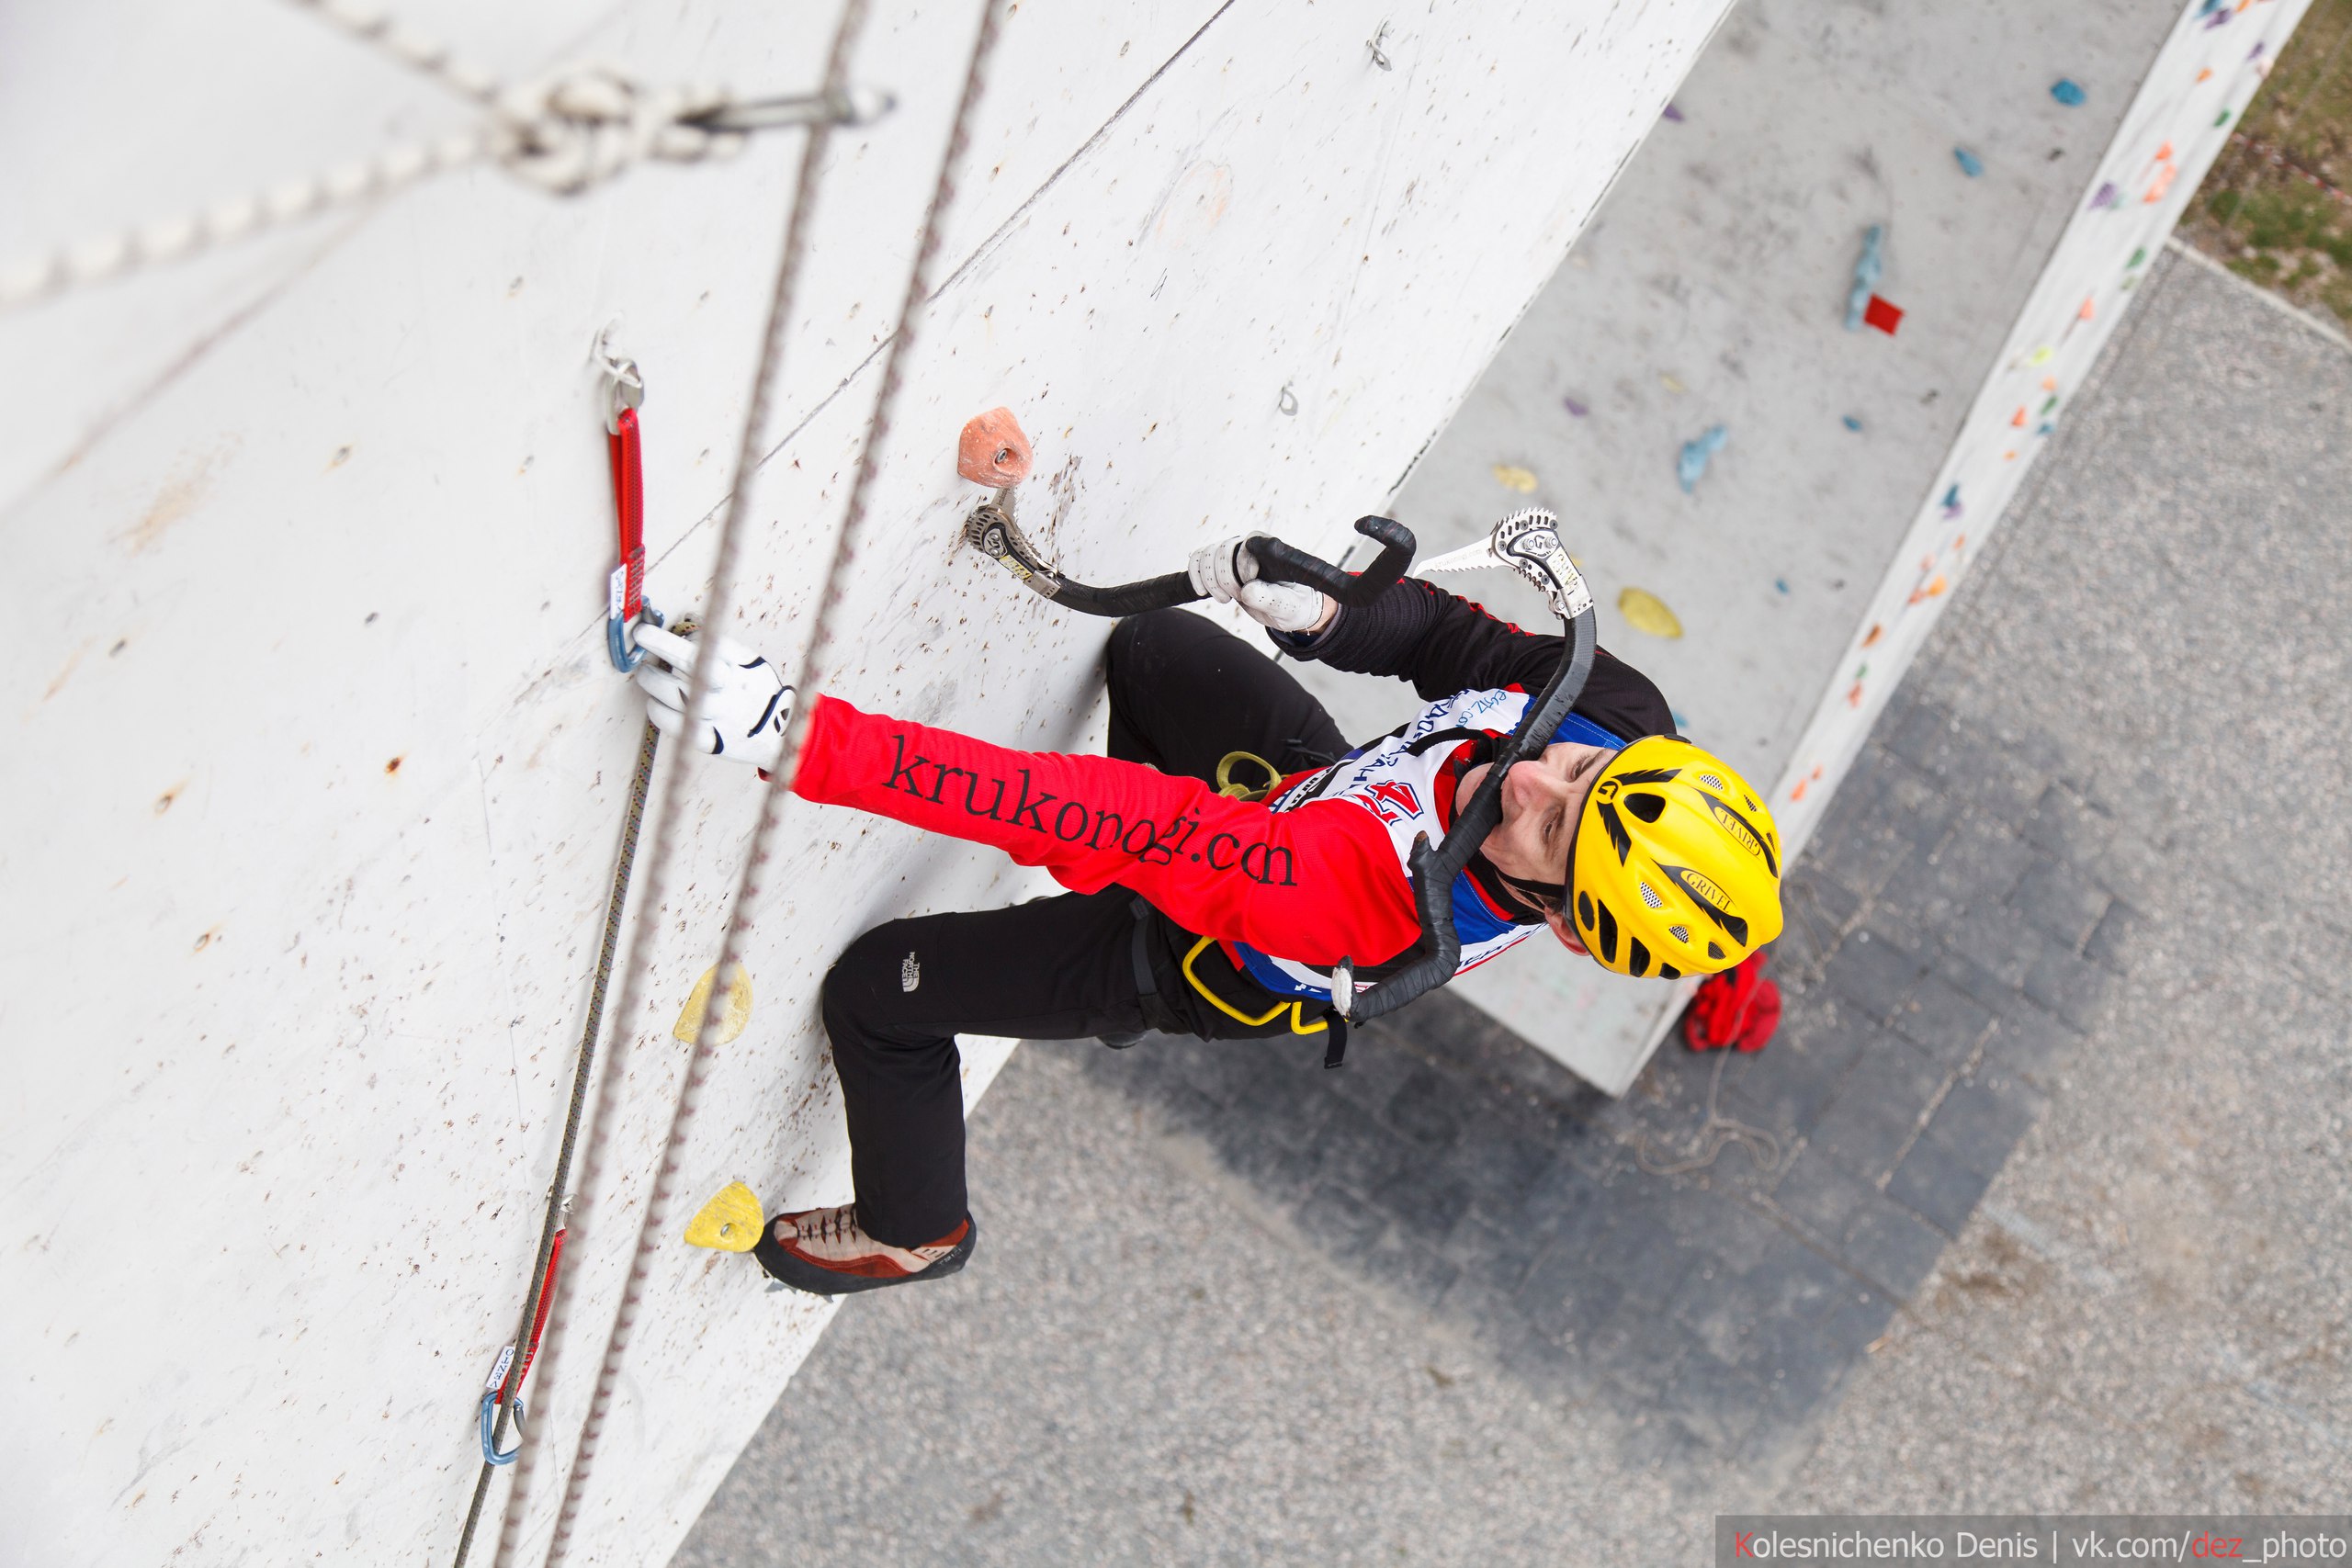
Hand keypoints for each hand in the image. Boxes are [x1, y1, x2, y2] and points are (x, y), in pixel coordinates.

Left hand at [632, 624, 791, 769]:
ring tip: (646, 675)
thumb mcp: (751, 664)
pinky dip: (658, 711)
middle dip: (659, 647)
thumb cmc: (758, 693)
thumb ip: (724, 649)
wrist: (781, 734)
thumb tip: (688, 628)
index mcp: (741, 666)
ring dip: (652, 680)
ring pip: (674, 693)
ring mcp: (718, 714)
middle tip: (643, 641)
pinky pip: (674, 724)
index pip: (705, 642)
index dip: (673, 637)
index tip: (648, 632)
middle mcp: (730, 688)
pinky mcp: (709, 739)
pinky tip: (655, 704)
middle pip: (689, 663)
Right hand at [1185, 535, 1332, 633]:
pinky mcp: (1222, 563)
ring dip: (1210, 580)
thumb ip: (1271, 599)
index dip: (1242, 565)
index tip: (1248, 586)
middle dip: (1224, 579)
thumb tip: (1248, 590)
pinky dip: (1195, 575)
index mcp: (1272, 550)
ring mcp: (1234, 552)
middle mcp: (1251, 545)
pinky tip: (1202, 592)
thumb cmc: (1293, 605)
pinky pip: (1199, 559)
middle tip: (1237, 599)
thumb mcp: (1288, 607)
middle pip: (1223, 550)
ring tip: (1224, 599)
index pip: (1248, 544)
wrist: (1286, 608)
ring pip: (1207, 554)